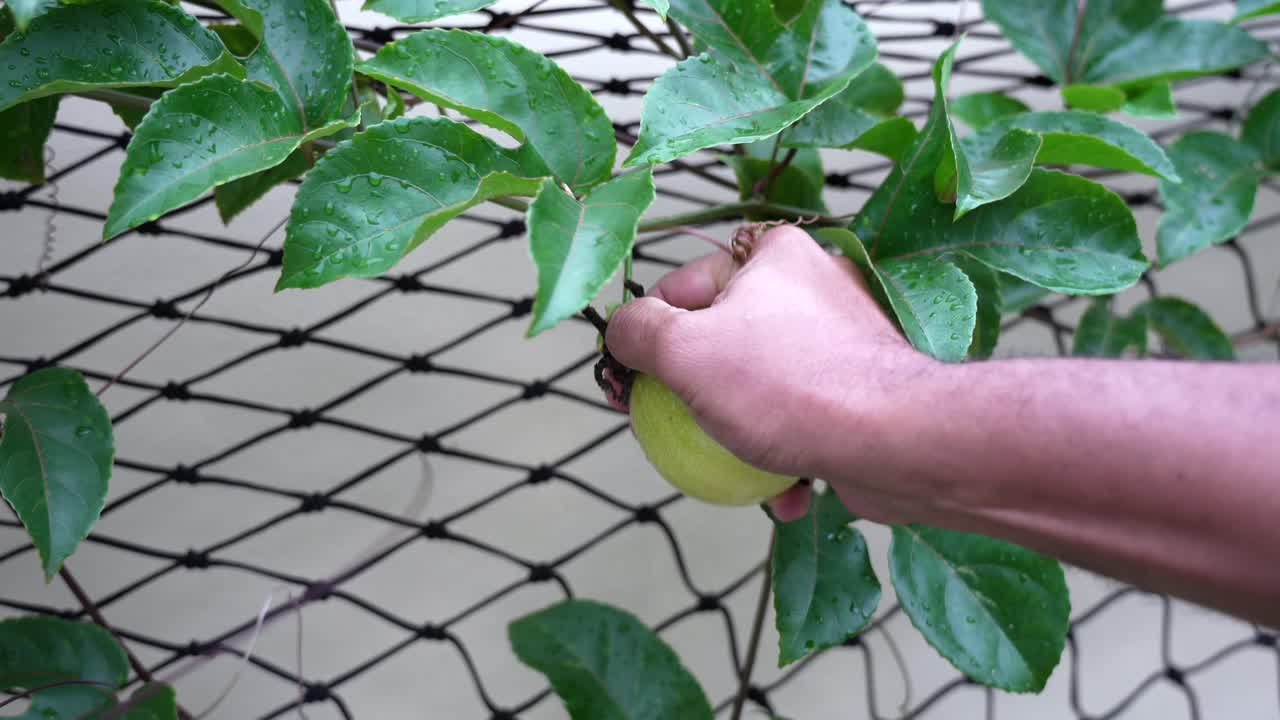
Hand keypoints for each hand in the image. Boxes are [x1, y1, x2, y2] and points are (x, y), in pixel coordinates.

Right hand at [607, 226, 934, 521]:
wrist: (898, 443)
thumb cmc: (787, 385)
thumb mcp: (685, 350)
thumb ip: (638, 330)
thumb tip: (619, 329)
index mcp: (772, 256)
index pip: (682, 286)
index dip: (647, 336)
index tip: (627, 385)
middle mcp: (810, 287)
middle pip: (719, 341)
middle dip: (691, 395)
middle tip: (669, 434)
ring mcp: (839, 342)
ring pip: (758, 386)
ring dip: (734, 434)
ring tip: (730, 470)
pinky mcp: (860, 392)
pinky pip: (801, 417)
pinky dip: (784, 454)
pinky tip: (783, 493)